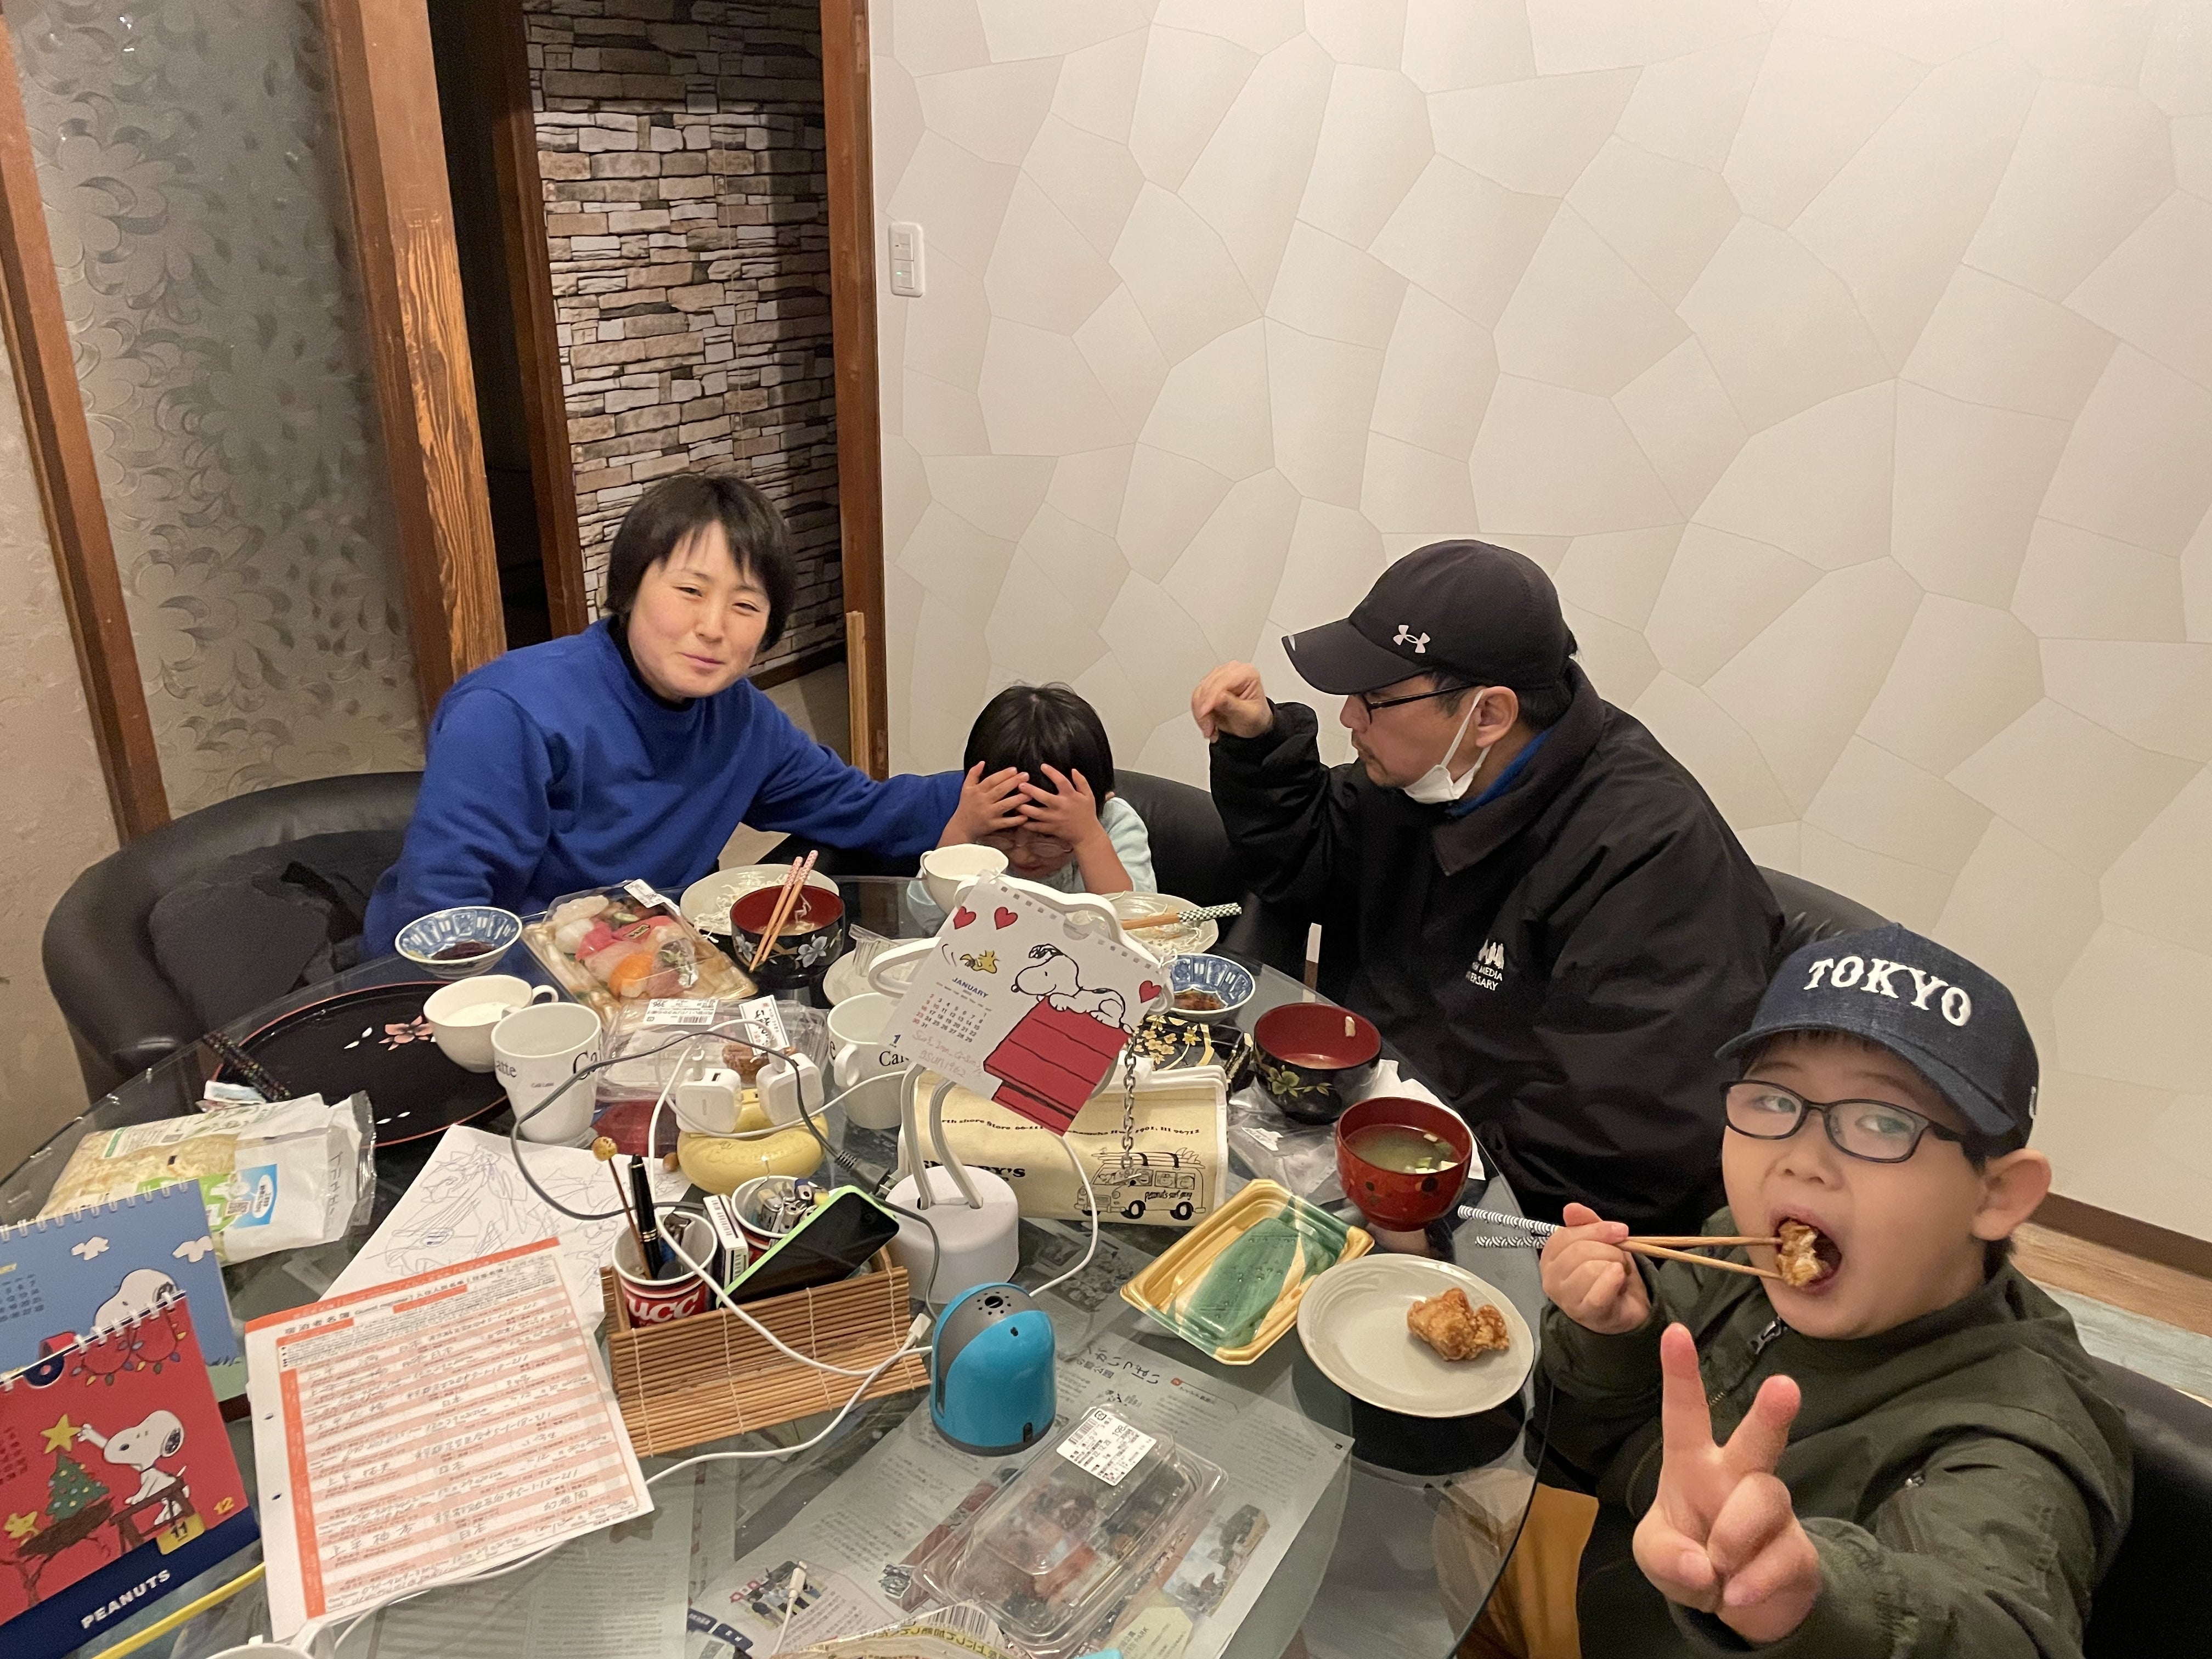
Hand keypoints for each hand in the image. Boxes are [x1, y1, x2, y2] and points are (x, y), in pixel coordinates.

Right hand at [940, 763, 1024, 847]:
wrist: (961, 827)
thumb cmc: (965, 807)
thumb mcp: (966, 788)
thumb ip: (973, 774)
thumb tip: (982, 762)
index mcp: (977, 791)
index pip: (991, 780)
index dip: (1003, 774)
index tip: (1014, 769)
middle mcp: (983, 801)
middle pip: (1000, 790)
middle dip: (1013, 782)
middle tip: (1026, 776)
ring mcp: (988, 814)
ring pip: (1004, 805)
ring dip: (1017, 799)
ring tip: (1029, 794)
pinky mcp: (992, 825)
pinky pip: (1005, 822)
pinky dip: (1015, 820)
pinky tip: (1025, 816)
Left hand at [1016, 765, 1106, 848]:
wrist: (1087, 834)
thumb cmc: (1087, 813)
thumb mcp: (1088, 795)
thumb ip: (1081, 782)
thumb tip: (1073, 770)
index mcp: (1071, 796)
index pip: (1061, 781)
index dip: (1052, 773)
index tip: (1042, 766)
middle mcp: (1061, 807)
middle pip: (1044, 797)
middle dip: (1031, 791)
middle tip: (1020, 785)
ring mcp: (1055, 819)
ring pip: (1036, 813)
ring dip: (1024, 808)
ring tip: (1015, 803)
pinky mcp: (1051, 829)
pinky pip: (1036, 827)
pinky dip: (1027, 824)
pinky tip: (1018, 819)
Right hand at [1191, 662, 1273, 740]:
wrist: (1253, 724)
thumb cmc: (1255, 718)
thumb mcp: (1248, 715)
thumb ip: (1232, 705)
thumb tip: (1218, 697)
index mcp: (1247, 673)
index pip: (1222, 682)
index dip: (1210, 697)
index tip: (1204, 712)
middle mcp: (1232, 671)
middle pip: (1208, 686)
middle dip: (1204, 710)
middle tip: (1209, 728)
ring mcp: (1219, 677)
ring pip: (1199, 692)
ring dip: (1201, 713)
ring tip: (1210, 728)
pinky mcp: (1209, 685)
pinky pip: (1197, 697)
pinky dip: (1199, 712)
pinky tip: (1207, 722)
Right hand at [1541, 1202, 1650, 1335]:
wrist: (1626, 1308)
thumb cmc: (1608, 1273)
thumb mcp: (1601, 1242)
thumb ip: (1587, 1224)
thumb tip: (1570, 1208)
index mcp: (1550, 1258)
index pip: (1566, 1235)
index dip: (1596, 1230)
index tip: (1620, 1231)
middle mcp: (1550, 1278)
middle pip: (1579, 1250)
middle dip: (1609, 1250)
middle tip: (1620, 1260)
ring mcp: (1565, 1299)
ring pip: (1589, 1269)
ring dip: (1614, 1267)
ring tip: (1619, 1274)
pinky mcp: (1584, 1313)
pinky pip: (1598, 1292)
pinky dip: (1613, 1281)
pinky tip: (1620, 1279)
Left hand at [1633, 1324, 1819, 1644]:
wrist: (1734, 1604)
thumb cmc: (1688, 1556)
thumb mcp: (1656, 1558)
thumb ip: (1667, 1557)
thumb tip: (1702, 1565)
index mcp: (1692, 1464)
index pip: (1684, 1413)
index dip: (1679, 1374)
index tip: (1674, 1331)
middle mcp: (1737, 1475)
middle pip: (1757, 1439)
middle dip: (1770, 1414)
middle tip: (1785, 1387)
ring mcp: (1772, 1509)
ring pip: (1764, 1500)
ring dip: (1734, 1537)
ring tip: (1718, 1567)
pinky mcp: (1798, 1549)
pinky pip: (1782, 1557)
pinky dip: (1752, 1583)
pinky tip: (1736, 1593)